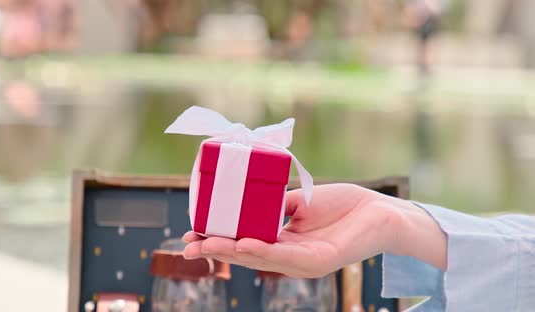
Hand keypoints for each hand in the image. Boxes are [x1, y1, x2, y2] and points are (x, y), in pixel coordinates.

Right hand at [183, 183, 446, 277]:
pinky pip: (286, 256)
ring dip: (232, 252)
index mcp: (283, 242)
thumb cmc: (343, 205)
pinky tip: (245, 244)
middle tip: (186, 247)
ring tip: (206, 244)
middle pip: (246, 255)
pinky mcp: (319, 260)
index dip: (218, 239)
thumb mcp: (301, 201)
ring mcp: (303, 261)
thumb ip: (277, 205)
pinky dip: (264, 251)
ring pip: (261, 259)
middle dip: (215, 250)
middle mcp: (289, 256)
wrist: (380, 210)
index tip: (192, 233)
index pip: (244, 243)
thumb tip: (250, 198)